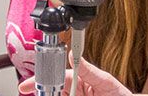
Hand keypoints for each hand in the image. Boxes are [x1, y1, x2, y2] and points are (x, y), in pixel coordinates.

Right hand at [16, 59, 132, 95]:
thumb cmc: (120, 95)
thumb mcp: (106, 81)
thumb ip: (89, 70)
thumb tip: (74, 56)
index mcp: (79, 79)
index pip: (57, 79)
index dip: (42, 81)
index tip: (28, 85)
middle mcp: (75, 90)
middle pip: (52, 90)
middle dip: (41, 90)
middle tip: (29, 91)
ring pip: (55, 95)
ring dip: (47, 93)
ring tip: (40, 93)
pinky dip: (54, 95)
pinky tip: (47, 95)